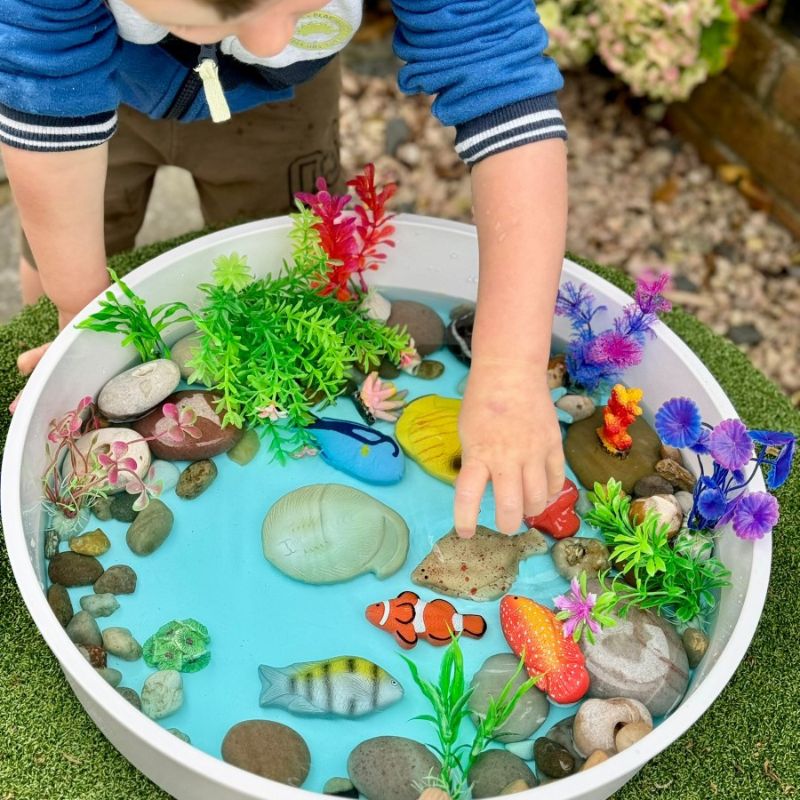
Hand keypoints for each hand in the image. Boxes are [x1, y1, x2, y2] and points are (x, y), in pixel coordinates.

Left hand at [454, 361, 564, 536]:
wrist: (510, 372)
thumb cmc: (481, 401)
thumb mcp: (467, 433)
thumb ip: (476, 461)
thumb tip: (485, 488)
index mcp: (478, 453)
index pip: (468, 495)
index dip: (465, 520)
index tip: (466, 532)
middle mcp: (506, 457)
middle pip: (510, 507)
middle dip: (507, 524)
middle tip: (504, 525)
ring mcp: (533, 453)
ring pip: (538, 499)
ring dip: (531, 511)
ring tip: (526, 509)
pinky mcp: (553, 445)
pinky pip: (556, 480)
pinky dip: (550, 493)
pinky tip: (544, 494)